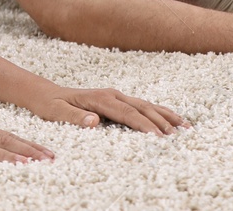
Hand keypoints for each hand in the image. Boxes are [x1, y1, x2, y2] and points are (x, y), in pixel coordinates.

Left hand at [32, 88, 188, 134]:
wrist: (47, 94)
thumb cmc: (52, 106)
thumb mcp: (57, 113)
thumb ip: (75, 118)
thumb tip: (95, 121)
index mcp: (100, 99)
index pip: (127, 114)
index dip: (144, 126)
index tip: (158, 137)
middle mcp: (111, 94)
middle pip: (142, 108)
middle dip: (161, 122)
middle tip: (178, 137)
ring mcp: (116, 96)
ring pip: (146, 105)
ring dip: (165, 116)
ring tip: (185, 127)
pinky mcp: (118, 99)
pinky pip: (142, 106)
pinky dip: (158, 112)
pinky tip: (171, 120)